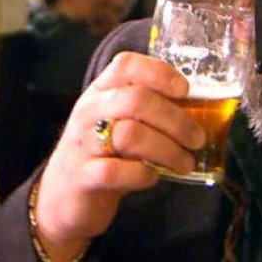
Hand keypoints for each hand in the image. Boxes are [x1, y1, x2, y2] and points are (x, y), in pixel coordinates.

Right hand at [30, 52, 204, 261]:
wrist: (62, 196)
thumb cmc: (102, 154)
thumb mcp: (118, 123)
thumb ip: (147, 111)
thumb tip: (199, 108)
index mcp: (100, 92)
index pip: (126, 65)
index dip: (159, 72)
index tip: (185, 90)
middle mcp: (89, 112)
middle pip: (137, 100)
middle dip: (176, 120)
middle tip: (196, 138)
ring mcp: (83, 144)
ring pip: (130, 135)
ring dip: (168, 150)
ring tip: (184, 163)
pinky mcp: (83, 177)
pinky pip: (117, 171)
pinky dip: (143, 175)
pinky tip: (152, 177)